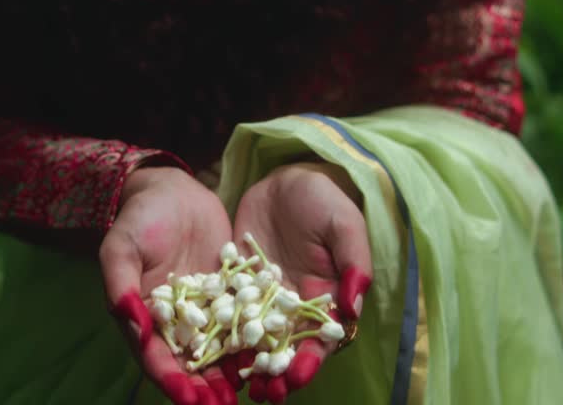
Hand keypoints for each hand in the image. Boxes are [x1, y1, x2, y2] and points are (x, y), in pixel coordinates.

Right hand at [100, 166, 237, 404]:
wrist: (174, 193)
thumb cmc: (141, 218)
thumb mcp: (122, 246)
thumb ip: (120, 284)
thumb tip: (131, 322)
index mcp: (143, 318)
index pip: (154, 357)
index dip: (170, 379)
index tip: (188, 399)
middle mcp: (174, 324)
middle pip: (187, 365)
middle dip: (203, 390)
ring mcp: (203, 314)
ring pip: (216, 353)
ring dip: (229, 376)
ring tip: (249, 394)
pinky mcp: (229, 298)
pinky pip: (241, 325)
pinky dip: (251, 344)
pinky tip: (269, 359)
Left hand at [230, 162, 372, 402]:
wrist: (285, 179)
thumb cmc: (323, 199)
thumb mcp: (344, 224)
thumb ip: (353, 262)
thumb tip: (354, 305)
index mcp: (325, 299)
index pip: (320, 339)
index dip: (310, 360)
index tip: (298, 377)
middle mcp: (293, 306)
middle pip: (286, 349)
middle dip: (277, 373)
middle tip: (265, 394)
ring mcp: (263, 298)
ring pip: (255, 340)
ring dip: (248, 364)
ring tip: (239, 386)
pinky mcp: (237, 285)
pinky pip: (227, 313)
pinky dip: (220, 335)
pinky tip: (207, 352)